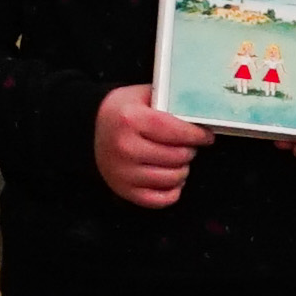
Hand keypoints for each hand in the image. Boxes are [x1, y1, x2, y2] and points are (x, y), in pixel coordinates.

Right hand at [92, 83, 206, 208]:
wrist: (89, 129)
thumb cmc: (121, 112)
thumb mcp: (141, 95)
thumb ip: (168, 101)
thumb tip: (199, 113)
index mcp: (130, 120)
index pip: (177, 131)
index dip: (197, 135)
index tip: (206, 136)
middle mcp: (125, 147)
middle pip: (178, 156)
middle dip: (189, 150)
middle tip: (186, 145)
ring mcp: (123, 172)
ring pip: (174, 178)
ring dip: (182, 169)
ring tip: (177, 159)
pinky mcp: (124, 190)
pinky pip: (162, 199)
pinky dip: (173, 190)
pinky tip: (170, 177)